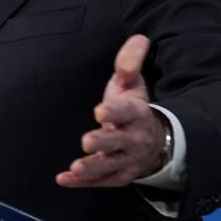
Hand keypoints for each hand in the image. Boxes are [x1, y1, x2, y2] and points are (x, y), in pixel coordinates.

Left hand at [56, 34, 167, 187]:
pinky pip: (102, 181)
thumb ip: (131, 59)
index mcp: (137, 112)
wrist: (155, 140)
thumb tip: (138, 38)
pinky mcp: (118, 174)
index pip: (127, 111)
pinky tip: (64, 179)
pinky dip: (83, 183)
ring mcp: (127, 159)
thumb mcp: (134, 81)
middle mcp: (134, 138)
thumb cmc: (134, 106)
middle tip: (86, 141)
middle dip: (103, 142)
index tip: (100, 111)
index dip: (115, 111)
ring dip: (93, 168)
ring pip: (110, 166)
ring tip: (75, 168)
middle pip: (119, 142)